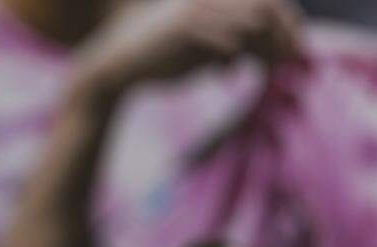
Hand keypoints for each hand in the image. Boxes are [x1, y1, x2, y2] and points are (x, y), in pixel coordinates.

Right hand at [79, 0, 302, 98]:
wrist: (115, 65)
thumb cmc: (156, 57)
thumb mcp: (198, 48)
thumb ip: (227, 45)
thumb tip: (256, 57)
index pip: (266, 0)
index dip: (288, 23)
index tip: (295, 49)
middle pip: (267, 7)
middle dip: (285, 35)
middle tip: (292, 61)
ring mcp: (198, 11)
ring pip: (252, 22)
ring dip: (264, 48)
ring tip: (266, 71)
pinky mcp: (186, 29)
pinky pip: (227, 40)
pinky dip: (236, 57)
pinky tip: (226, 75)